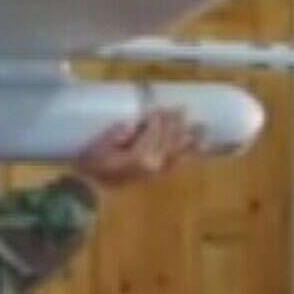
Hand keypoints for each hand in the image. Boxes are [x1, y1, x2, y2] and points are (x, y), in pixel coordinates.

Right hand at [73, 109, 202, 189]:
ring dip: (191, 138)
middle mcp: (154, 163)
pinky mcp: (159, 175)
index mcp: (139, 156)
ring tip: (202, 127)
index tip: (158, 107)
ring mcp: (158, 171)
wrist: (91, 185)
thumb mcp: (100, 143)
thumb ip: (117, 133)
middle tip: (181, 109)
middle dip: (176, 123)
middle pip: (169, 139)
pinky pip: (180, 163)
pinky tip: (200, 147)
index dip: (157, 118)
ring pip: (179, 151)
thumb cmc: (93, 162)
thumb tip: (134, 125)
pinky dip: (191, 154)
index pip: (154, 131)